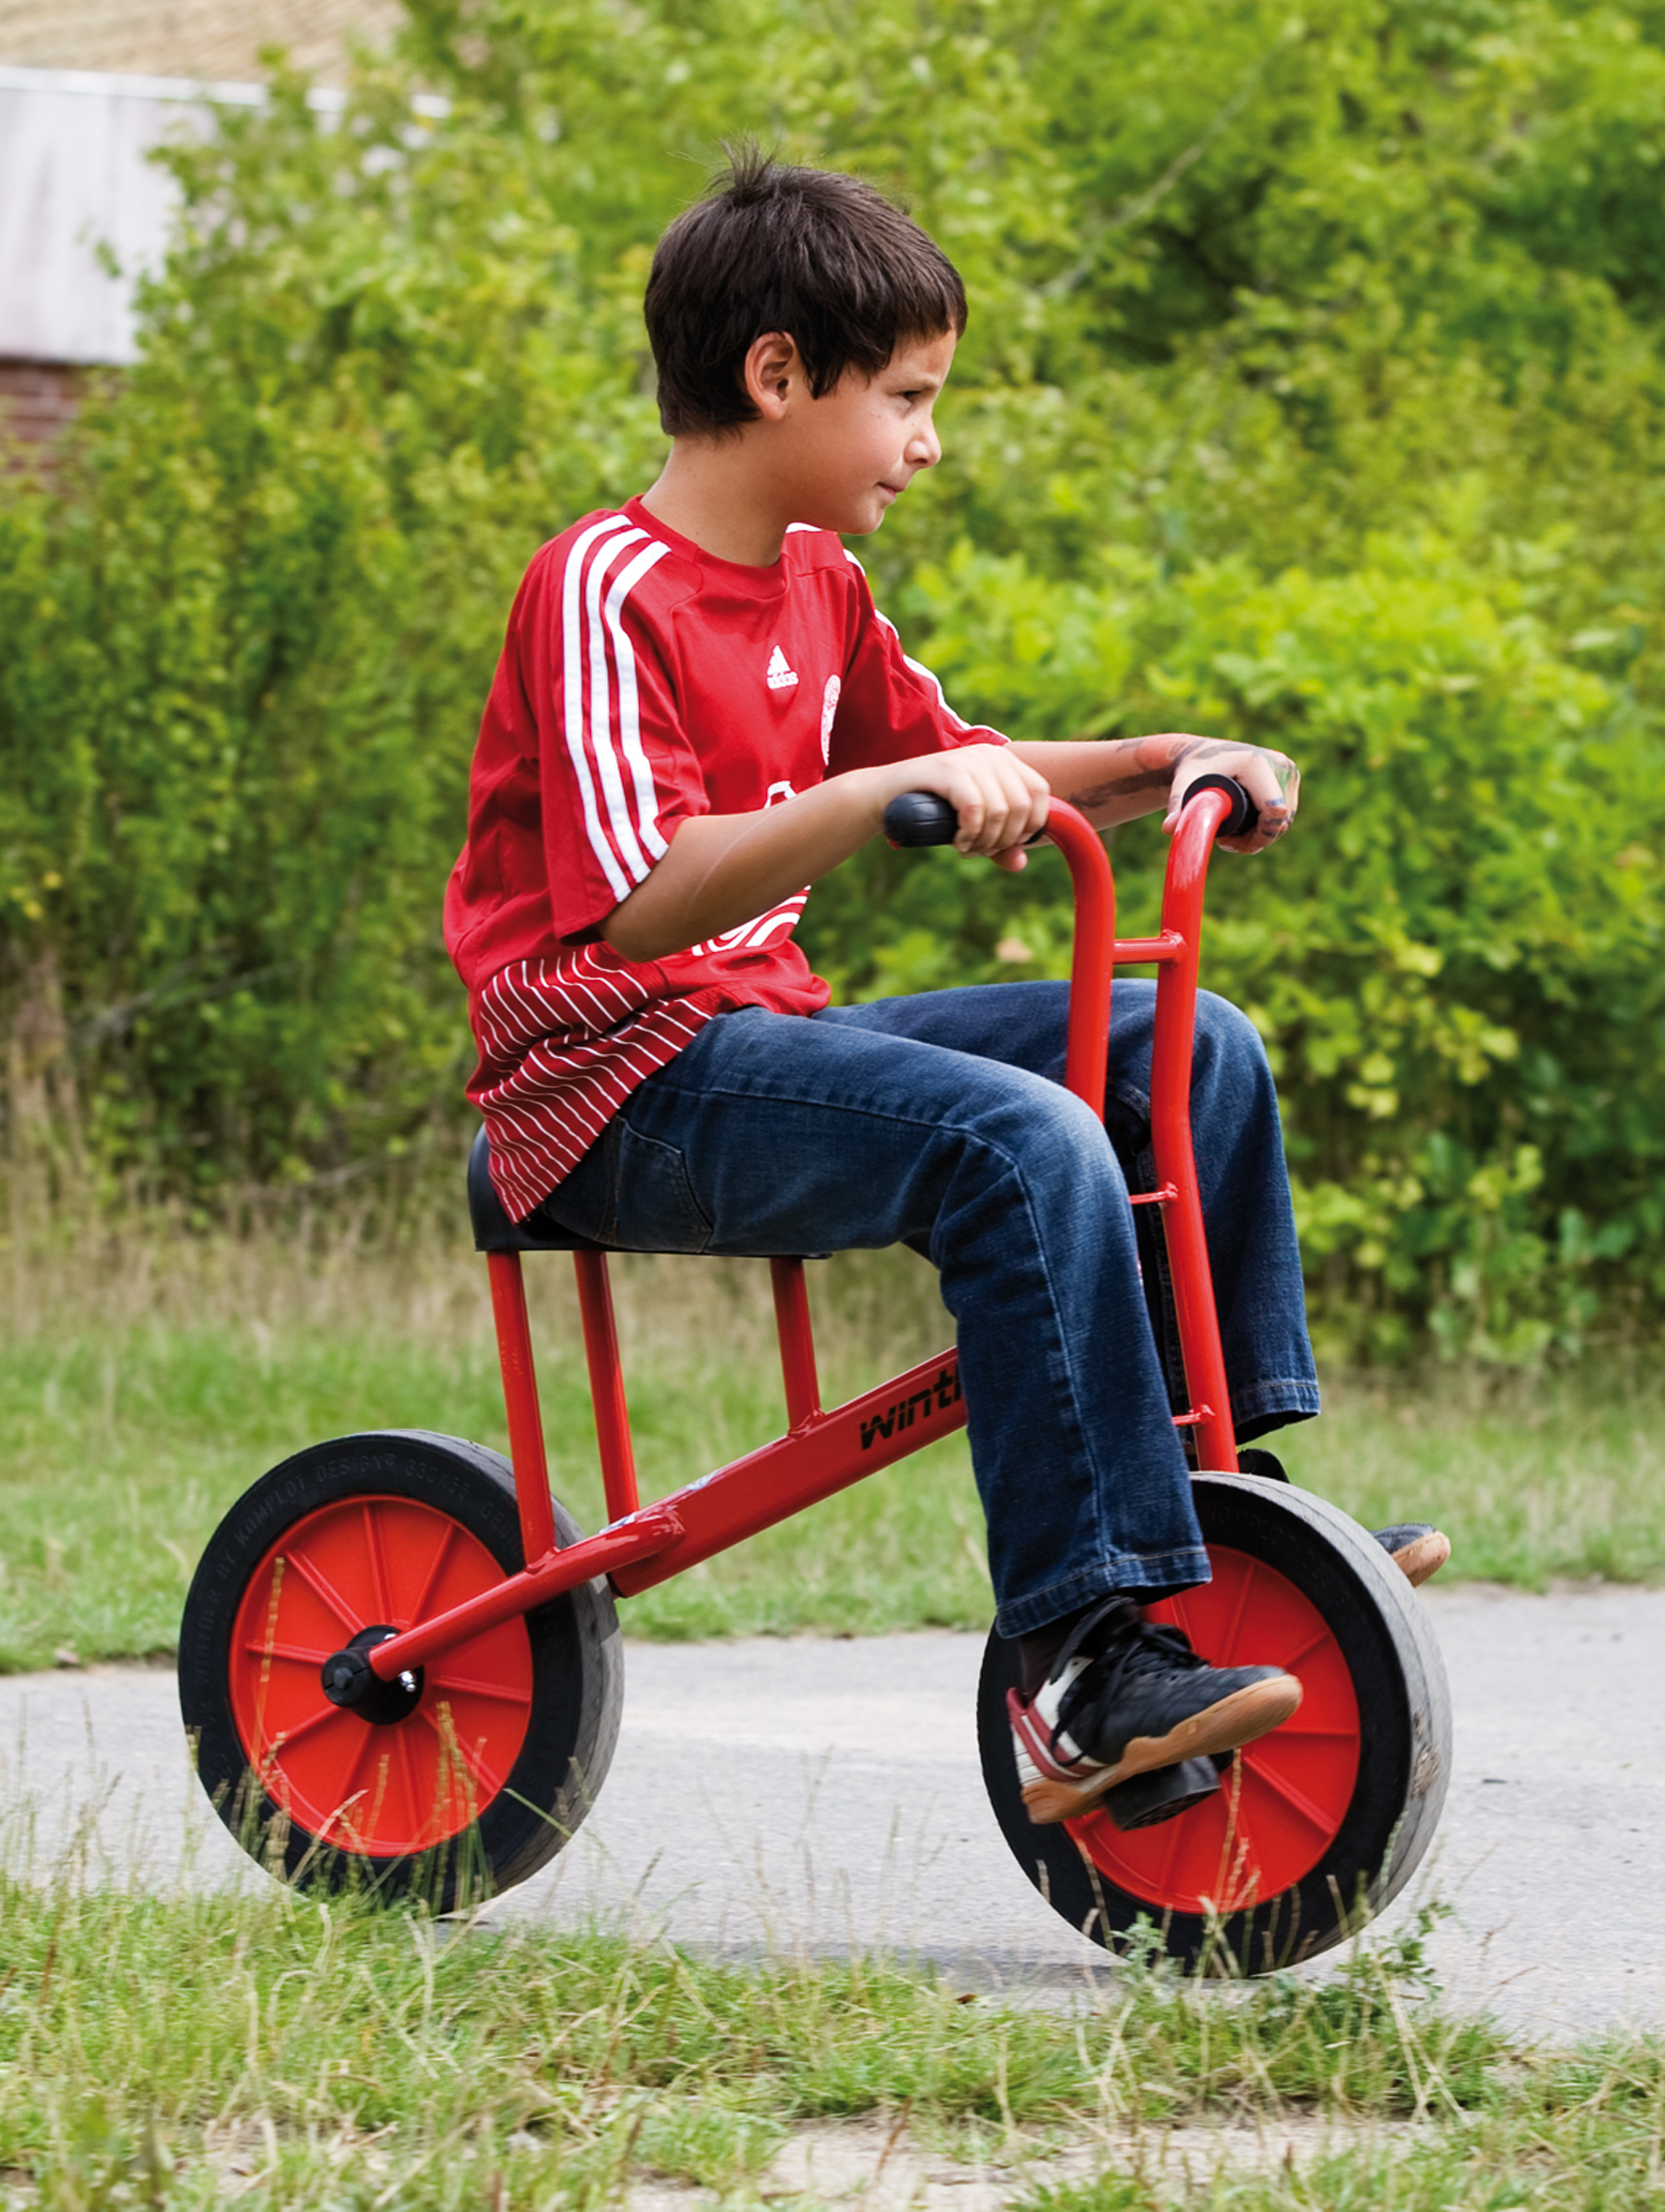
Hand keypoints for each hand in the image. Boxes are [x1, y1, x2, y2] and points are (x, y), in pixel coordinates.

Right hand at [871, 744, 1051, 872]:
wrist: (886, 795)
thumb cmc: (933, 810)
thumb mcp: (973, 827)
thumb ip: (999, 844)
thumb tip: (1020, 864)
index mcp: (1004, 761)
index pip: (1039, 792)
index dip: (1030, 825)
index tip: (1007, 844)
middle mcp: (991, 755)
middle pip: (1021, 806)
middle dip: (1004, 839)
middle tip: (981, 850)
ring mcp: (970, 759)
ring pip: (1000, 811)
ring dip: (985, 840)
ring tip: (967, 848)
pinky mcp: (950, 769)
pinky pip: (975, 808)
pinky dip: (970, 833)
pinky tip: (958, 841)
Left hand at [1159, 736, 1298, 854]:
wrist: (1200, 752)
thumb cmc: (1190, 770)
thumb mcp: (1183, 787)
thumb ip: (1177, 807)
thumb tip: (1168, 829)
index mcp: (1257, 764)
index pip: (1274, 810)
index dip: (1259, 836)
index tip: (1230, 844)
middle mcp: (1279, 763)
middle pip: (1281, 818)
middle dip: (1257, 839)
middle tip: (1224, 842)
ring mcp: (1287, 768)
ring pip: (1286, 817)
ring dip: (1263, 834)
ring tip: (1230, 835)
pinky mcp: (1289, 774)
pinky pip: (1287, 810)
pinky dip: (1269, 824)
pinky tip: (1245, 826)